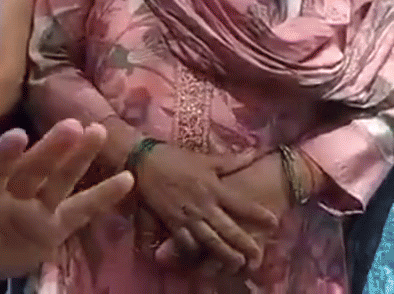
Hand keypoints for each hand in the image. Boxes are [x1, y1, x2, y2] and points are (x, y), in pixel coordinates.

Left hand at [0, 120, 133, 283]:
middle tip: (72, 124)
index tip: (19, 135)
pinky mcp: (55, 225)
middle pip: (35, 168)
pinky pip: (82, 210)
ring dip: (78, 157)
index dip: (6, 153)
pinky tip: (126, 177)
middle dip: (52, 148)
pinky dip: (103, 196)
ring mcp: (37, 206)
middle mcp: (14, 191)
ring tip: (97, 131)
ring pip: (60, 179)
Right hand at [134, 144, 275, 272]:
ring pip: (209, 239)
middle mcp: (203, 204)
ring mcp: (187, 215)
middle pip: (227, 229)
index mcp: (214, 187)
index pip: (241, 204)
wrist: (143, 160)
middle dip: (244, 243)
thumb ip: (232, 160)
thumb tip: (256, 152)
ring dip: (223, 253)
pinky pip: (184, 240)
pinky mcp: (171, 221)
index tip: (274, 223)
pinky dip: (193, 251)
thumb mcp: (205, 158)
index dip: (259, 214)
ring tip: (236, 264)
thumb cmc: (175, 158)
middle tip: (257, 256)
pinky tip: (200, 259)